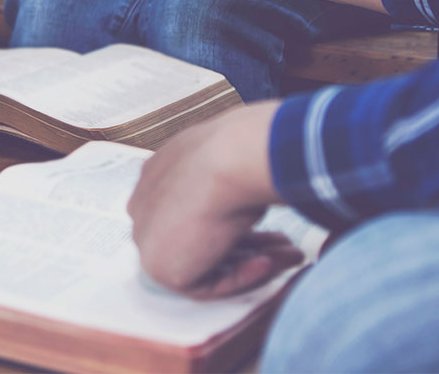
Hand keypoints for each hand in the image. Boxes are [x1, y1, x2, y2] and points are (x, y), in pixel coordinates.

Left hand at [127, 101, 298, 298]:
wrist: (228, 160)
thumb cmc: (232, 153)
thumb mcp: (229, 163)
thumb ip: (226, 186)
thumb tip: (243, 202)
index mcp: (156, 175)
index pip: (190, 211)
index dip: (231, 222)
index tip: (266, 226)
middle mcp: (146, 205)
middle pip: (199, 238)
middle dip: (248, 244)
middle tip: (284, 243)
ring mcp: (148, 237)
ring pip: (205, 261)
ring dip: (254, 260)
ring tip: (293, 255)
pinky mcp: (159, 267)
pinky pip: (206, 284)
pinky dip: (241, 277)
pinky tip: (268, 262)